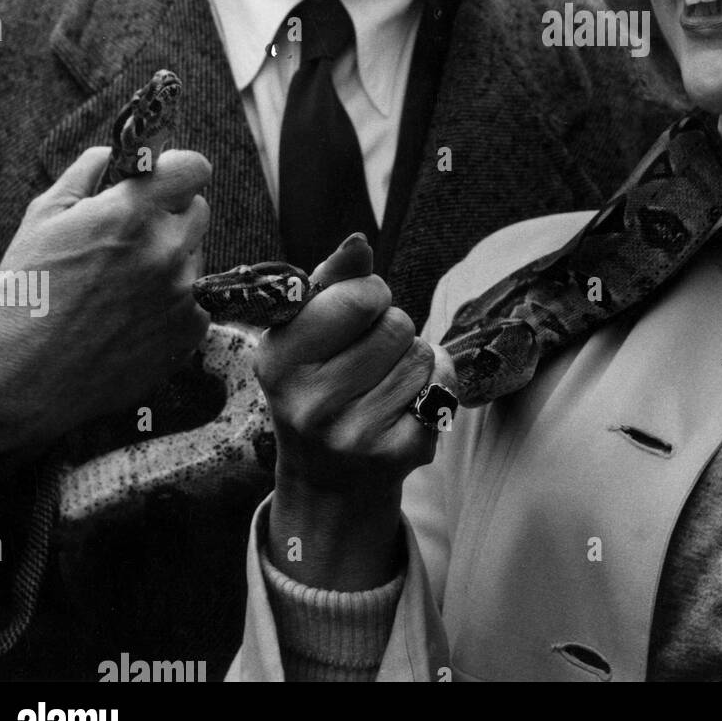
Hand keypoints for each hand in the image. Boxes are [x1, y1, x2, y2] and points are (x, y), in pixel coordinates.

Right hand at [0, 146, 210, 495]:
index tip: (160, 181)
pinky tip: (129, 315)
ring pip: (194, 256)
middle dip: (169, 215)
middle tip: (130, 237)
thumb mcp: (41, 219)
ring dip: (169, 260)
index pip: (194, 168)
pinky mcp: (190, 331)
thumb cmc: (24, 296)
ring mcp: (183, 293)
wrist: (20, 381)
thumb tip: (109, 154)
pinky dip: (171, 302)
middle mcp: (167, 250)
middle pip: (197, 210)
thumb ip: (84, 175)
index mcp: (132, 214)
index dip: (176, 171)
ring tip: (119, 285)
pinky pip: (195, 299)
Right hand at [255, 233, 455, 588]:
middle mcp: (312, 405)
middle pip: (397, 324)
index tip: (356, 312)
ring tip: (381, 382)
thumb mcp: (307, 332)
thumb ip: (334, 281)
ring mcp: (356, 435)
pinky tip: (404, 403)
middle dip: (390, 329)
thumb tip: (358, 242)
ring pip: (421, 354)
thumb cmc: (319, 382)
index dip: (368, 294)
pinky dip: (435, 384)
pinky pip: (443, 384)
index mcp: (278, 362)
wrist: (329, 477)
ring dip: (411, 358)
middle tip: (366, 358)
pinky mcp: (400, 454)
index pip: (358, 296)